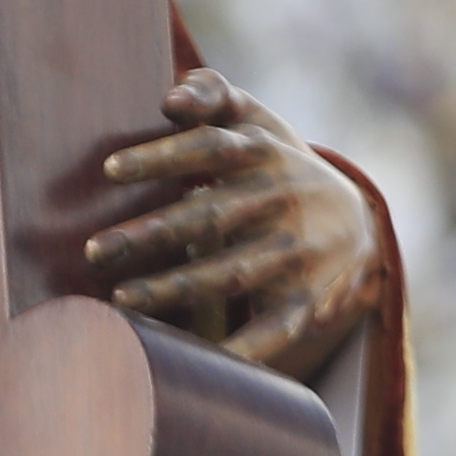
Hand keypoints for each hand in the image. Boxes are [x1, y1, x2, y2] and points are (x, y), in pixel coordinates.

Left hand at [86, 70, 382, 381]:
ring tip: (121, 299)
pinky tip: (193, 360)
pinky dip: (240, 350)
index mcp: (263, 153)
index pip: (210, 149)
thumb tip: (172, 96)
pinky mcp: (307, 301)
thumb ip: (215, 94)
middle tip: (96, 250)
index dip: (163, 157)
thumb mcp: (258, 121)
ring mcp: (297, 254)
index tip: (110, 170)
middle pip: (212, 216)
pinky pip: (272, 330)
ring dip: (176, 289)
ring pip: (232, 274)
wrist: (359, 221)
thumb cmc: (277, 164)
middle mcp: (282, 201)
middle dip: (153, 233)